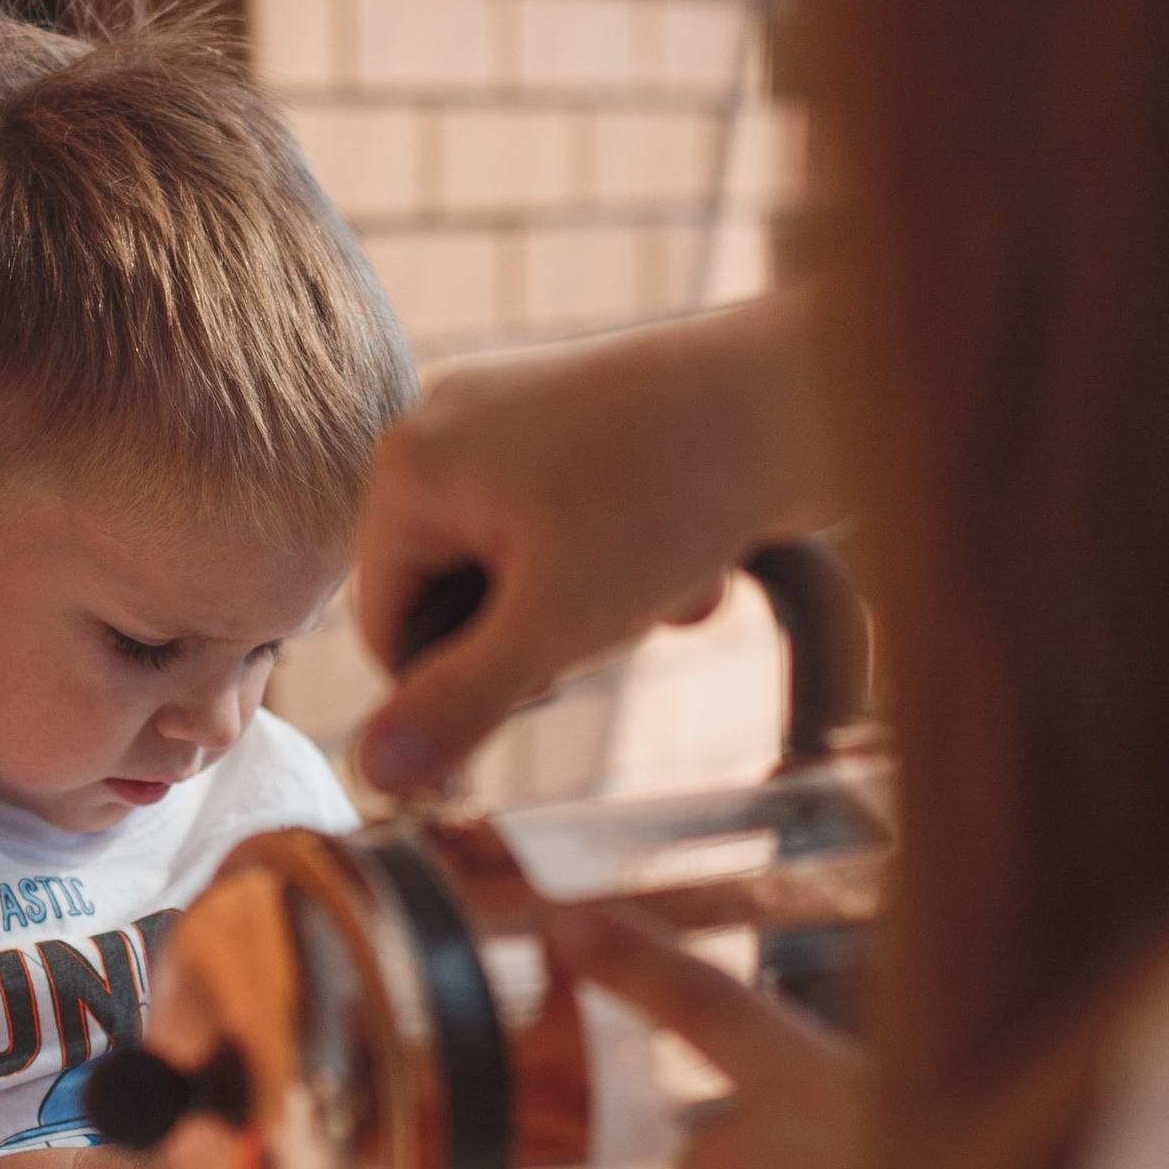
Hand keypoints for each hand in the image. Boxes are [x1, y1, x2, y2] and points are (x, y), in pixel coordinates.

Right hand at [353, 293, 832, 791]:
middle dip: (538, 632)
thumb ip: (458, 703)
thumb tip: (375, 772)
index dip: (452, 682)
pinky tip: (688, 555)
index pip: (385, 621)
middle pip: (455, 592)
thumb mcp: (551, 627)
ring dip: (593, 603)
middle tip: (607, 623)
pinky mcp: (575, 419)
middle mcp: (446, 424)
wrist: (793, 396)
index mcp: (409, 465)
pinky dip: (624, 558)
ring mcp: (512, 413)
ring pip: (520, 566)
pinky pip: (569, 524)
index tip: (533, 694)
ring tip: (659, 582)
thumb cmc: (665, 496)